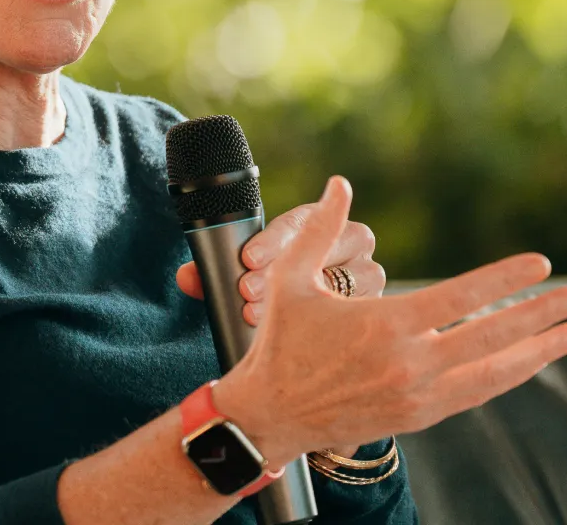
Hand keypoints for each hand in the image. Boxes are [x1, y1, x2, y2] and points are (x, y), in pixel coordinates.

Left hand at [176, 202, 383, 325]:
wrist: (305, 326)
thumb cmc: (270, 289)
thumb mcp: (241, 278)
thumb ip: (211, 274)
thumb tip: (186, 278)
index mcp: (316, 221)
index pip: (299, 221)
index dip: (272, 241)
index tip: (247, 259)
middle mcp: (349, 242)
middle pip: (324, 248)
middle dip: (281, 273)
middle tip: (248, 293)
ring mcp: (368, 277)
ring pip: (347, 280)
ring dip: (305, 301)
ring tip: (261, 319)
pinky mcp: (379, 311)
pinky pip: (360, 317)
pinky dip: (325, 330)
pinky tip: (294, 346)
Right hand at [209, 177, 566, 469]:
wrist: (273, 414)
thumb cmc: (280, 342)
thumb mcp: (289, 278)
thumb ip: (319, 229)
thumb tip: (339, 184)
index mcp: (383, 325)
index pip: (460, 298)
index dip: (503, 279)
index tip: (539, 264)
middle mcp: (409, 364)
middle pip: (490, 336)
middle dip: (538, 316)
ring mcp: (418, 395)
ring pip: (493, 373)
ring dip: (535, 352)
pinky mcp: (419, 417)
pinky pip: (475, 394)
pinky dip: (505, 376)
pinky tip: (523, 363)